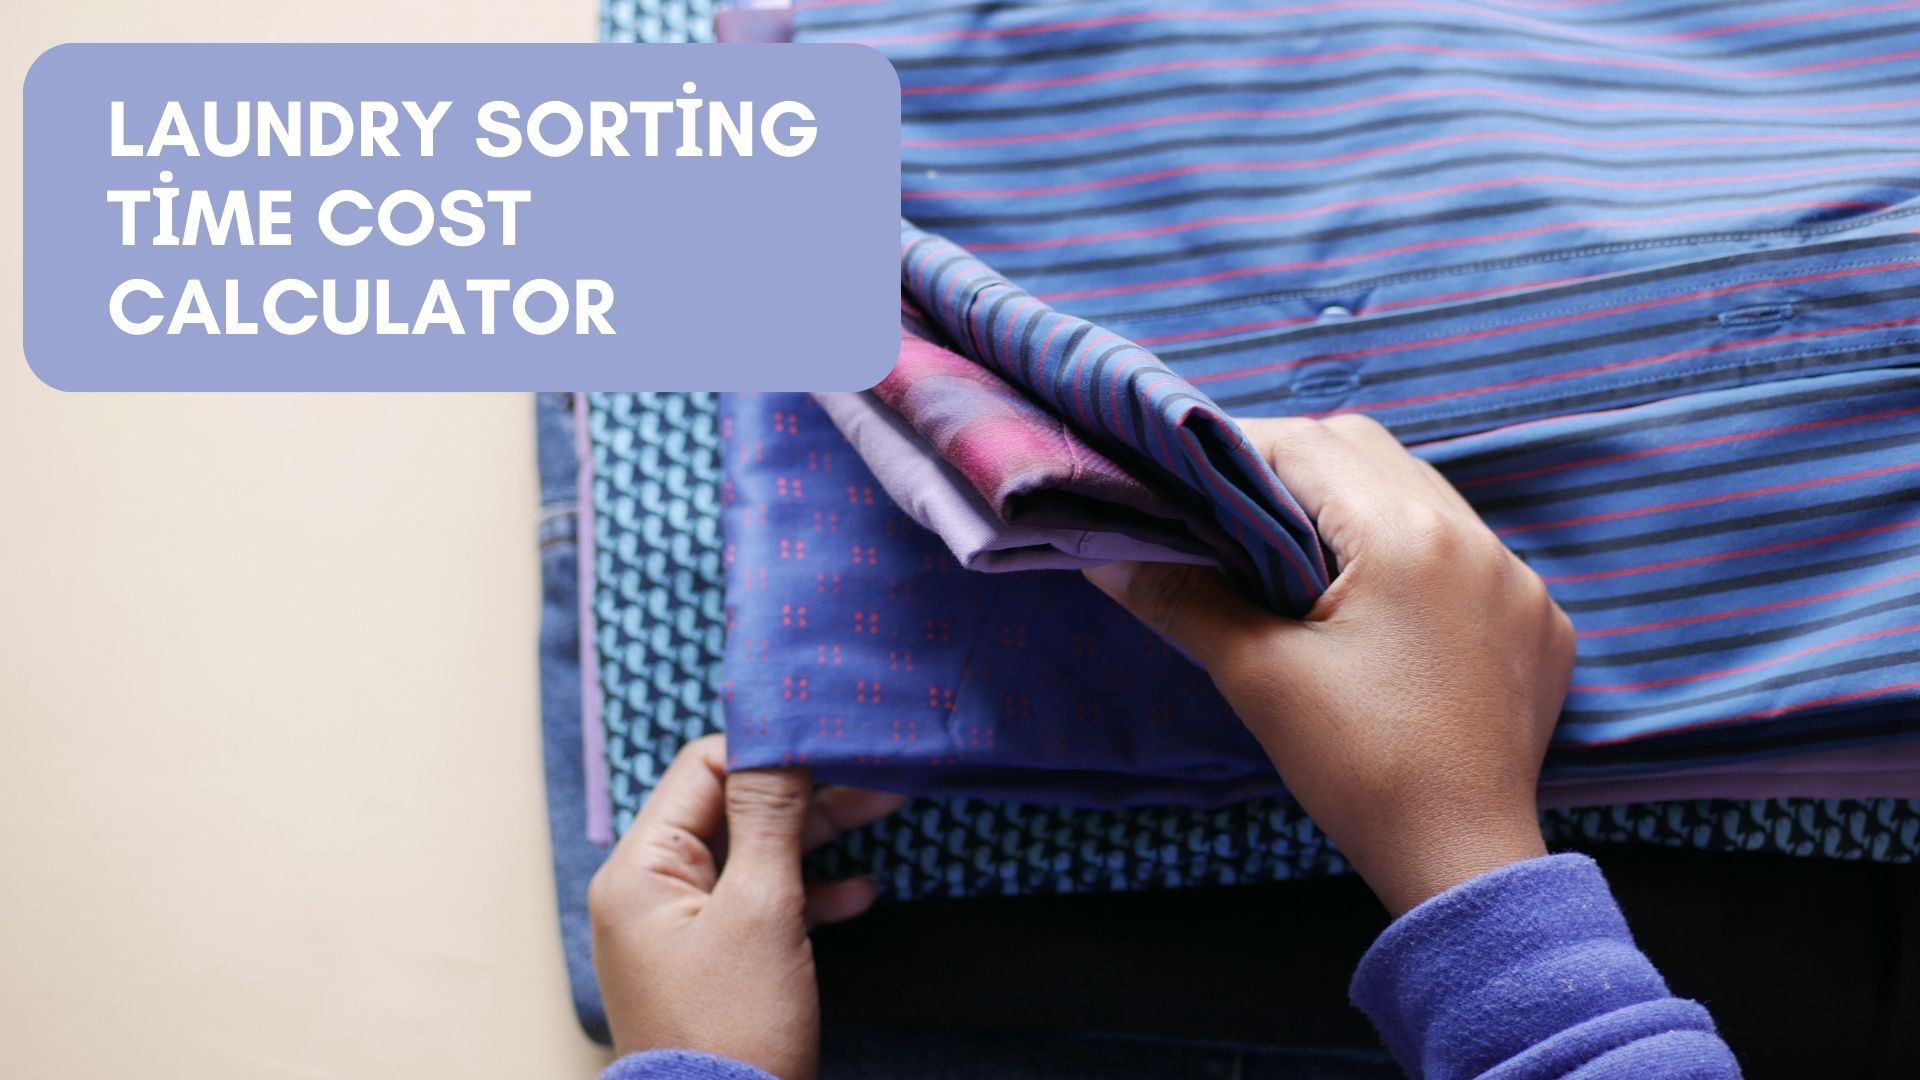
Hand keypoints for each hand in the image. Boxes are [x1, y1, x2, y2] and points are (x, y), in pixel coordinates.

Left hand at [588, 734, 904, 1076]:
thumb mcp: (760, 910)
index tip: (829, 735)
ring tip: (886, 806)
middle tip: (872, 768)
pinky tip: (859, 891)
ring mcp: (682, 927)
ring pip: (753, 854)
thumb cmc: (733, 1029)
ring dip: (816, 835)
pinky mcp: (714, 960)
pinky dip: (808, 891)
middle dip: (803, 790)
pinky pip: (761, 904)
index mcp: (641, 869)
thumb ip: (769, 818)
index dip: (766, 749)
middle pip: (731, 809)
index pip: (701, 770)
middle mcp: (651, 890)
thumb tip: (778, 741)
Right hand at [1084, 415, 1573, 915]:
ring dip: (1359, 504)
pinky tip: (1382, 605)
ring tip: (1305, 554)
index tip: (1189, 478)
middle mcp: (1473, 538)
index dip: (1237, 449)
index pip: (1306, 446)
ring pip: (1423, 493)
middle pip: (1369, 451)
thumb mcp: (1259, 677)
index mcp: (1405, 535)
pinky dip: (1416, 553)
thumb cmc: (1357, 768)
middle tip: (1239, 511)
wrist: (1462, 861)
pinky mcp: (1538, 620)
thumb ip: (1183, 598)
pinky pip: (1469, 551)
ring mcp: (1516, 578)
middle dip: (1298, 466)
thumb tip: (1105, 552)